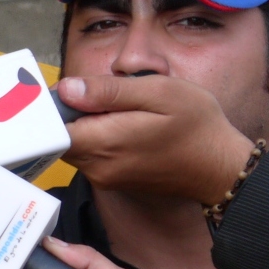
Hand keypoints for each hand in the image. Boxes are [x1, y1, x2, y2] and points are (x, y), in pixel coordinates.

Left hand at [60, 75, 256, 203]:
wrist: (221, 168)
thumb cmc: (197, 126)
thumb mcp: (159, 93)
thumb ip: (109, 91)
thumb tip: (67, 89)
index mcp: (104, 142)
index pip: (50, 130)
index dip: (47, 108)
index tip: (57, 90)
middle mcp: (97, 166)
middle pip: (58, 138)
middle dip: (64, 113)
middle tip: (87, 91)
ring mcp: (103, 176)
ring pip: (73, 145)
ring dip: (81, 124)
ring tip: (105, 104)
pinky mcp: (111, 179)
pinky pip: (89, 154)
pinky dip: (94, 136)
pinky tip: (116, 121)